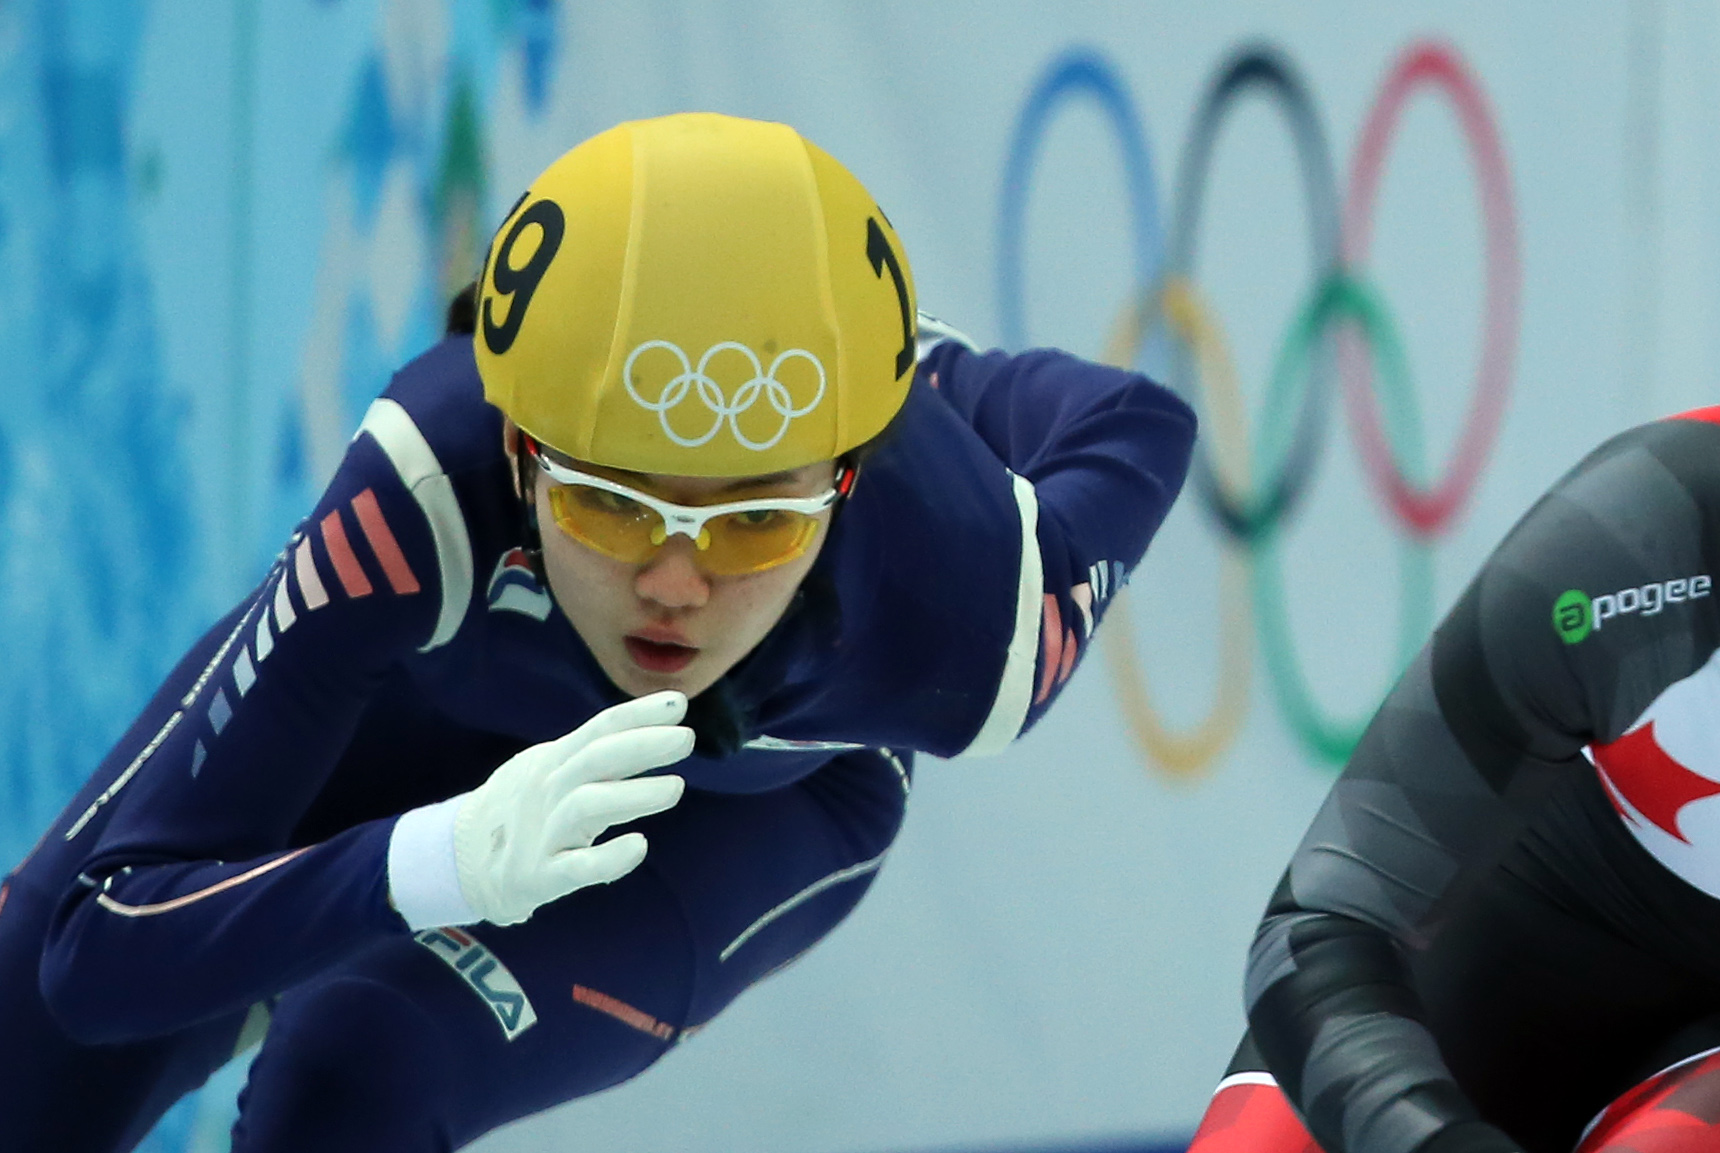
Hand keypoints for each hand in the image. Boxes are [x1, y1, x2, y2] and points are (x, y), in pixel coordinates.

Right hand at [452, 691, 691, 924]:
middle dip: (642, 745)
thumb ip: (598, 753)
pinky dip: (609, 857)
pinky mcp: (541, 875)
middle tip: (685, 739)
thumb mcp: (553, 770)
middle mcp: (548, 790)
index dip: (638, 714)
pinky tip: (638, 847)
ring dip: (632, 795)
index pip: (599, 729)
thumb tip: (657, 728)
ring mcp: (543, 832)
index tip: (679, 703)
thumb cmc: (527, 810)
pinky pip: (577, 867)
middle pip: (595, 759)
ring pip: (586, 806)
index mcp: (555, 761)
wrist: (463, 860)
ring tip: (675, 788)